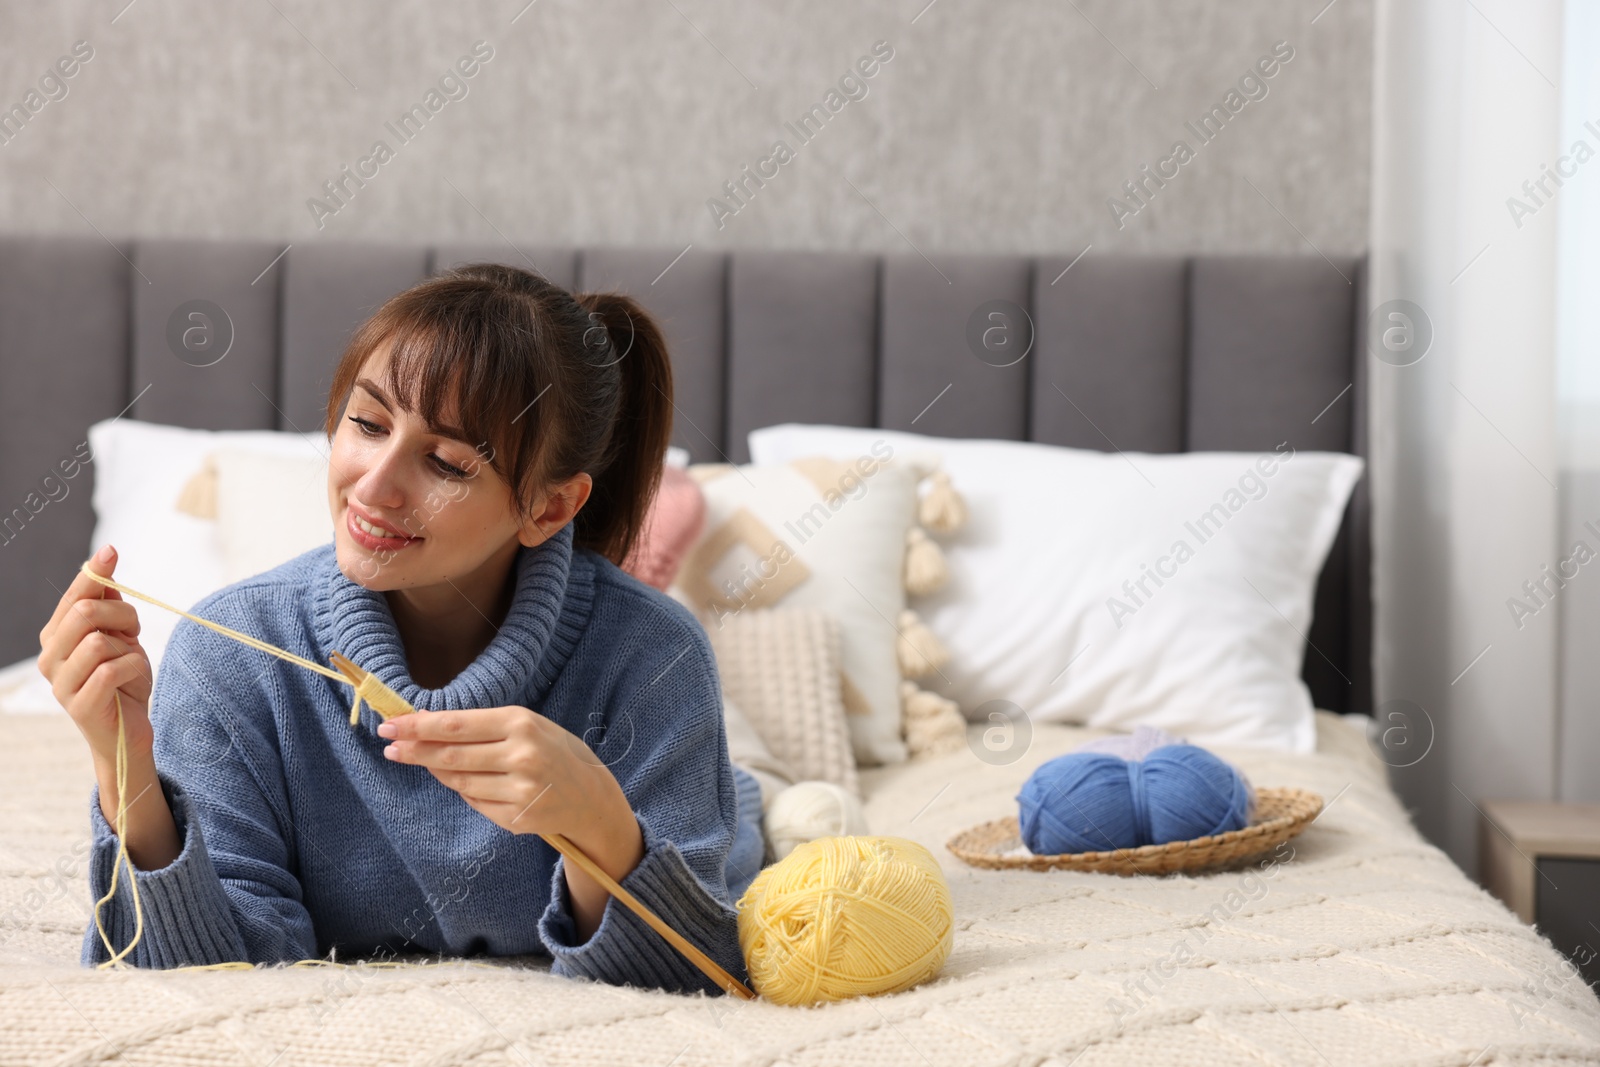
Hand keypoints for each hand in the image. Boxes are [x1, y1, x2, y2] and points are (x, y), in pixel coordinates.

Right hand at [38, 544, 152, 764]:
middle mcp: (51, 657)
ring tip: (130, 661)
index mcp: (57, 637)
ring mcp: (61, 683)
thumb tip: (105, 563)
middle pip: (84, 613)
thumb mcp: (121, 637)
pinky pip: (111, 669)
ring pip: (99, 642)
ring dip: (128, 648)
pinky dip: (133, 667)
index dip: (94, 574)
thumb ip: (110, 605)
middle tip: (134, 632)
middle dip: (122, 615)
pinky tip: (133, 677)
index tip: (111, 551)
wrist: (129, 731)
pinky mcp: (79, 704)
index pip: (73, 597)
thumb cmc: (124, 682)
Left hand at [378, 705, 647, 941]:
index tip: (391, 725)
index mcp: (522, 724)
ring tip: (425, 762)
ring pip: (458, 782)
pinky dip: (465, 791)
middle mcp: (521, 756)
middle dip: (414, 750)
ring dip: (437, 772)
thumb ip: (481, 726)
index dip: (419, 727)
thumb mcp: (526, 726)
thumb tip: (425, 722)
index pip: (457, 725)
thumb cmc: (555, 752)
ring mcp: (519, 790)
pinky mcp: (516, 818)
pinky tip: (468, 782)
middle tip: (389, 745)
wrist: (592, 796)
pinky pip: (475, 802)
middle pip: (451, 756)